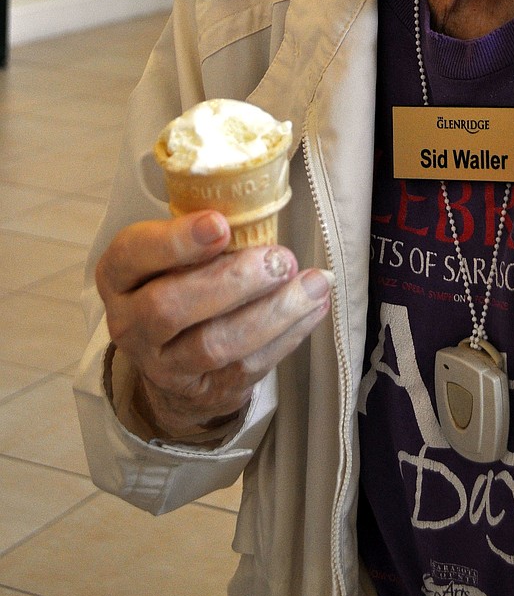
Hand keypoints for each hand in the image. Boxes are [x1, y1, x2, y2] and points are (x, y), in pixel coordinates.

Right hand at [95, 210, 332, 438]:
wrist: (174, 362)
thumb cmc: (181, 283)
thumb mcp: (174, 253)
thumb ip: (202, 232)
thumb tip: (259, 206)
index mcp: (119, 275)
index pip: (133, 255)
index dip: (175, 241)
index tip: (221, 224)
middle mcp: (130, 323)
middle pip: (170, 307)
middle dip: (232, 281)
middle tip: (279, 260)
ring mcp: (163, 365)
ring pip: (214, 344)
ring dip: (271, 313)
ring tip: (312, 284)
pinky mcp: (202, 390)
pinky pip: (247, 366)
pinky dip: (286, 336)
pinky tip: (312, 308)